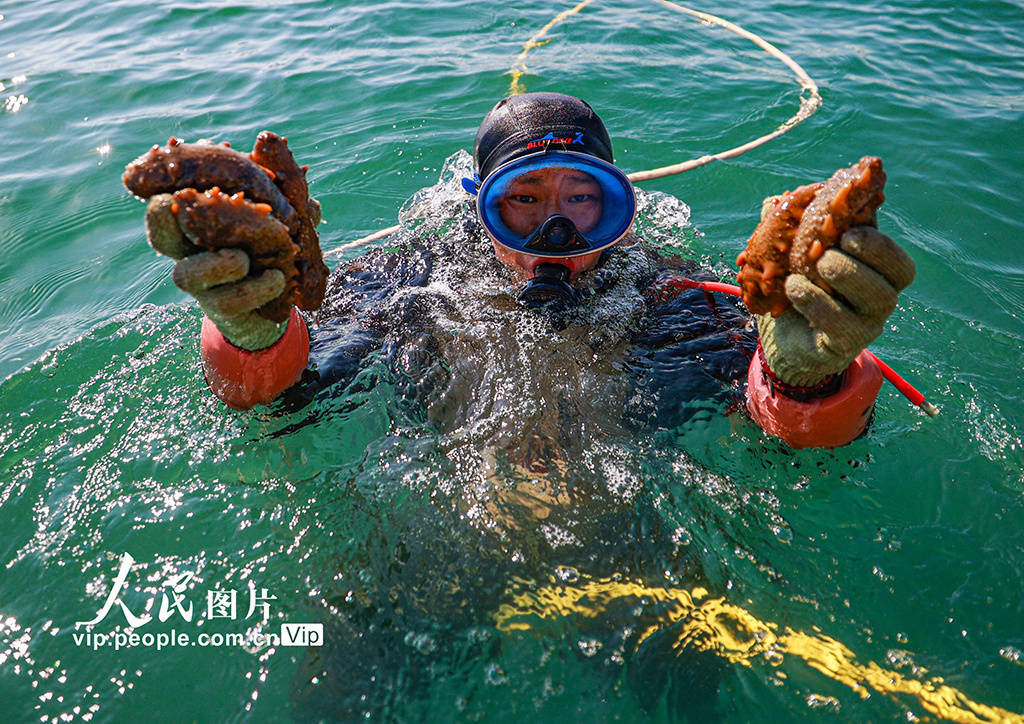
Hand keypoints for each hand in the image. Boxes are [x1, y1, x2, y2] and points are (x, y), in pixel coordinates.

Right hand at [146, 194, 288, 349]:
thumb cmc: (272, 248)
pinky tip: (278, 278)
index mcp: (201, 223)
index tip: (175, 183)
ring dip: (220, 263)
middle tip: (175, 207)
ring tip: (245, 259)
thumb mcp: (284, 221)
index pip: (169, 204)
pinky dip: (255, 288)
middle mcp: (191, 252)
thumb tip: (309, 202)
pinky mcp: (220, 309)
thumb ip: (293, 207)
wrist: (275, 303)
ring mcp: (202, 284)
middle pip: (161, 236)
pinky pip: (227, 301)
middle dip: (163, 221)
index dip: (165, 192)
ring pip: (187, 274)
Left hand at [758, 226, 915, 387]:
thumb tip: (775, 200)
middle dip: (871, 253)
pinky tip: (795, 287)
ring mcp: (867, 323)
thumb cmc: (799, 286)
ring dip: (847, 274)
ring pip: (879, 298)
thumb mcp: (796, 255)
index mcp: (876, 271)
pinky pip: (843, 325)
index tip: (850, 230)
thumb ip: (793, 229)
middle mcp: (881, 297)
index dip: (880, 242)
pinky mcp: (844, 344)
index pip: (898, 256)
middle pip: (899, 275)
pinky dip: (817, 302)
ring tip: (817, 264)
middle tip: (837, 244)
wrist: (786, 336)